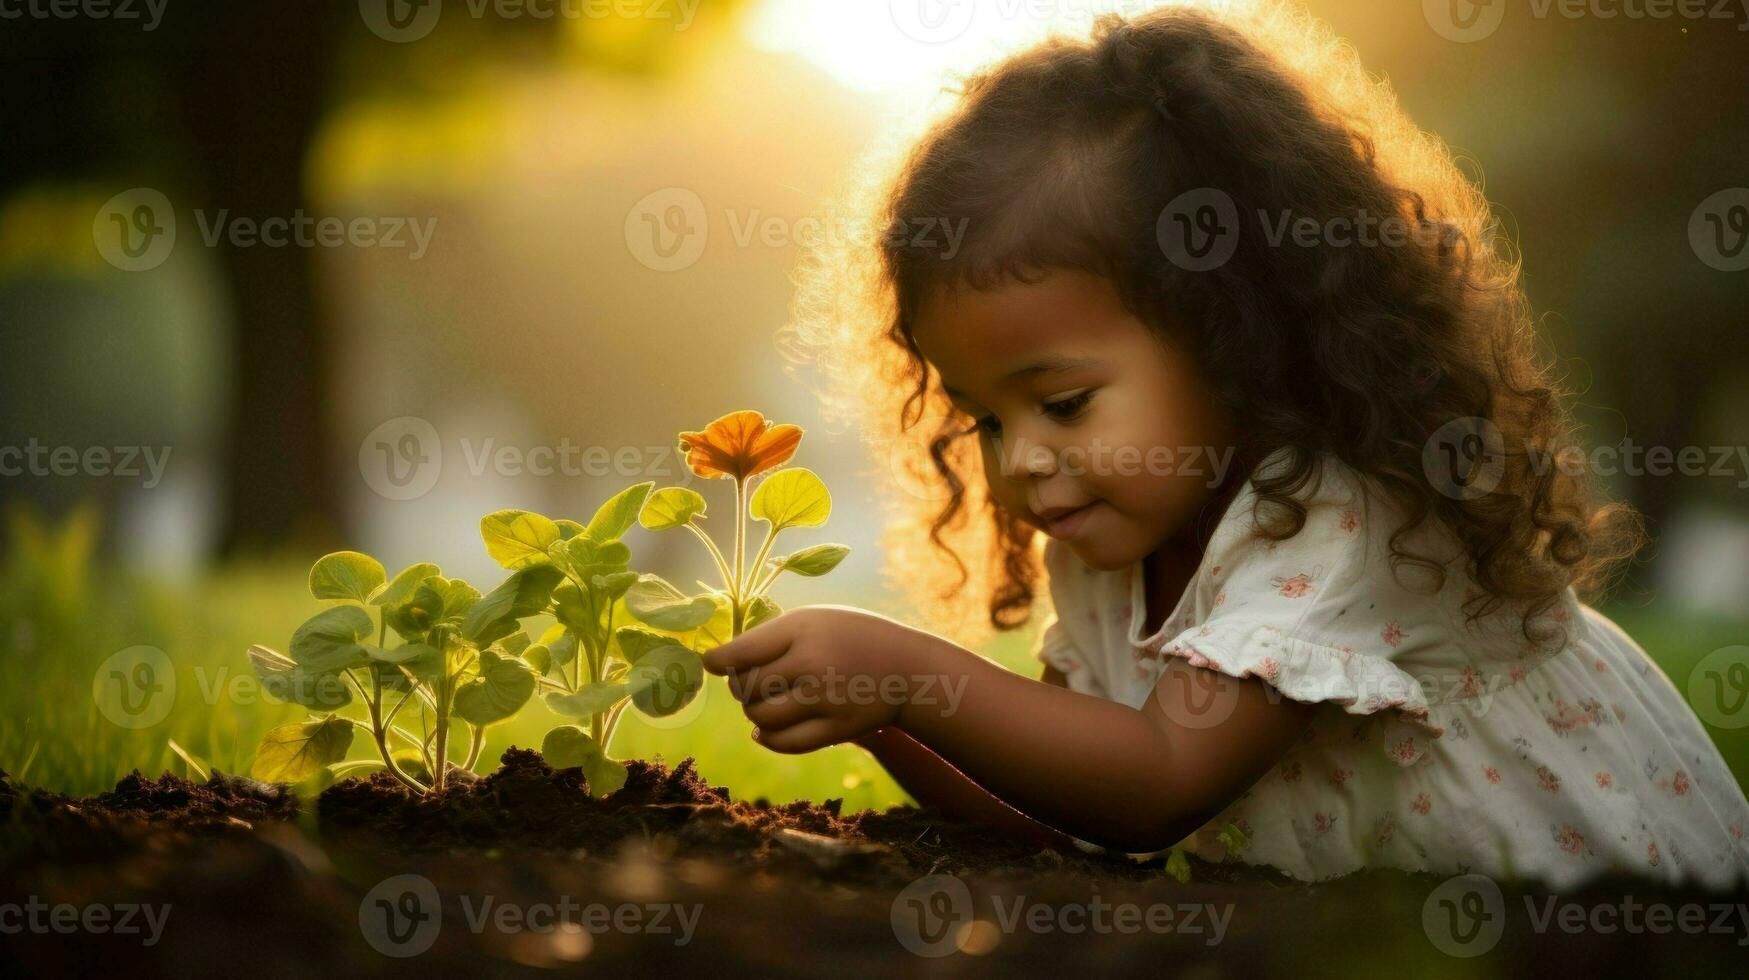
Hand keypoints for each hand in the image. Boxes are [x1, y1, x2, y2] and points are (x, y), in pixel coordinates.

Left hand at [702, 607, 924, 753]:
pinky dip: (767, 738)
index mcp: (803, 629)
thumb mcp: (816, 619)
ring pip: (759, 717)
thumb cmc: (853, 638)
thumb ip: (771, 637)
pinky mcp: (836, 729)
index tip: (712, 664)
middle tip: (751, 683)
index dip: (718, 661)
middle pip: (745, 687)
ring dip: (754, 712)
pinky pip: (784, 742)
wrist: (910, 668)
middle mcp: (812, 662)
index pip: (740, 652)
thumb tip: (717, 666)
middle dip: (740, 687)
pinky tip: (766, 730)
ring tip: (765, 702)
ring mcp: (825, 699)